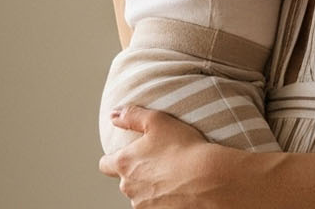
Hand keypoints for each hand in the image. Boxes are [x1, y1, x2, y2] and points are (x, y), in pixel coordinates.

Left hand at [99, 106, 234, 207]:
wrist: (209, 179)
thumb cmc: (184, 148)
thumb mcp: (157, 121)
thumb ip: (132, 116)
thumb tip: (114, 115)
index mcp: (125, 164)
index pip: (105, 165)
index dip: (113, 159)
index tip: (127, 156)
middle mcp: (129, 188)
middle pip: (127, 181)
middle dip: (140, 174)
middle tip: (161, 163)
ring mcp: (144, 205)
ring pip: (143, 196)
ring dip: (153, 188)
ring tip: (175, 177)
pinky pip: (158, 206)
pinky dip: (166, 200)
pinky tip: (181, 191)